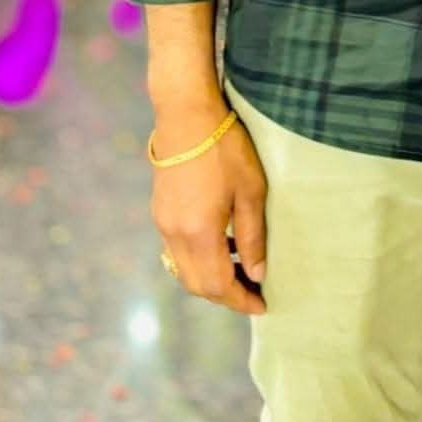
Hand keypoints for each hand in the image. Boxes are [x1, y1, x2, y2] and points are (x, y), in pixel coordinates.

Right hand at [150, 99, 267, 314]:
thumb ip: (252, 236)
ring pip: (184, 271)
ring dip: (210, 279)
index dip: (240, 301)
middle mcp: (175, 236)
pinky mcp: (159, 211)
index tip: (262, 305)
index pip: (218, 286)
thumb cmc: (225, 149)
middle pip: (197, 285)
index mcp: (199, 235)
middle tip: (253, 290)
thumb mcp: (250, 191)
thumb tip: (257, 273)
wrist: (185, 115)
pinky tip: (221, 244)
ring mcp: (163, 224)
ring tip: (241, 269)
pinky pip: (177, 252)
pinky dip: (198, 260)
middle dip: (225, 295)